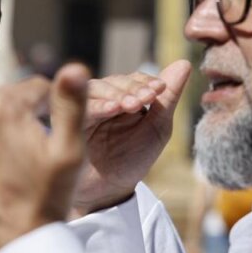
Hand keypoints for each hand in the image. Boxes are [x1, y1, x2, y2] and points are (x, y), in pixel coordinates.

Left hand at [0, 64, 89, 252]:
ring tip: (23, 162)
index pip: (38, 87)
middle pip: (13, 99)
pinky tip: (2, 169)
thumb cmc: (46, 199)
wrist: (10, 243)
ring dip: (9, 128)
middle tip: (41, 153)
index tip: (59, 138)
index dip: (56, 110)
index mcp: (1, 105)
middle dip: (30, 117)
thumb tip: (76, 66)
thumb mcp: (69, 151)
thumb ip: (72, 104)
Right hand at [73, 60, 191, 214]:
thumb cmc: (134, 158)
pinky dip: (97, 105)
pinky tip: (111, 110)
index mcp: (123, 97)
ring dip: (116, 94)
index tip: (160, 89)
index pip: (133, 79)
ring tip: (132, 105)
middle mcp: (102, 98)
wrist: (109, 190)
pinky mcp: (66, 120)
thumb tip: (184, 63)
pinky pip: (80, 106)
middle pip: (114, 82)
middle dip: (132, 88)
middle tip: (147, 98)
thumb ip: (168, 98)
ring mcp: (83, 108)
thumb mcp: (157, 128)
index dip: (146, 81)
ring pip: (96, 90)